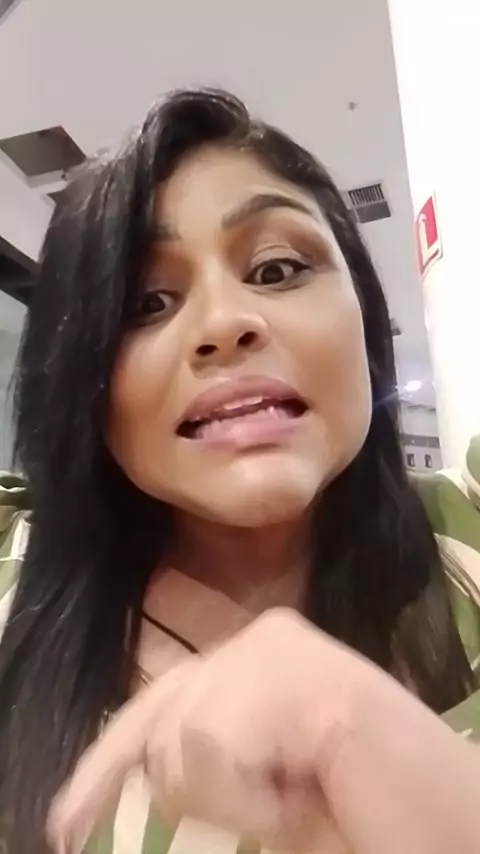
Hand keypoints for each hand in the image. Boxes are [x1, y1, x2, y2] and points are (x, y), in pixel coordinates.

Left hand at [49, 609, 479, 852]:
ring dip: (242, 799)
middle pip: (164, 725)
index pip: (157, 704)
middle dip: (209, 791)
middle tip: (294, 794)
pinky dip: (256, 797)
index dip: (105, 765)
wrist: (444, 822)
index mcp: (254, 657)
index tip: (63, 826)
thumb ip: (206, 755)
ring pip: (184, 742)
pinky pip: (217, 748)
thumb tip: (137, 765)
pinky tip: (312, 782)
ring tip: (308, 787)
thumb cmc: (363, 812)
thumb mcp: (260, 786)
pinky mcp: (293, 671)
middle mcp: (262, 636)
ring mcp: (276, 647)